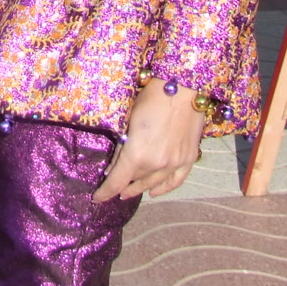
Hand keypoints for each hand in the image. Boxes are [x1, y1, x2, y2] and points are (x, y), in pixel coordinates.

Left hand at [94, 77, 206, 200]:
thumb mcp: (128, 121)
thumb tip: (112, 169)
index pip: (117, 182)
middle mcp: (156, 164)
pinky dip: (164, 189)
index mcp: (137, 154)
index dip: (105, 192)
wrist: (183, 87)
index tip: (96, 198)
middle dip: (123, 185)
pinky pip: (175, 181)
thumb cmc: (151, 98)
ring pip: (154, 183)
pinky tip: (154, 192)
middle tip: (114, 189)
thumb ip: (121, 148)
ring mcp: (175, 163)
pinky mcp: (189, 159)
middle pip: (135, 181)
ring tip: (130, 191)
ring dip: (140, 188)